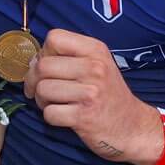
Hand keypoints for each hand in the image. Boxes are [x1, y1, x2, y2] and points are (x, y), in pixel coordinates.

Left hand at [23, 28, 163, 164]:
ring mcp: (90, 92)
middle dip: (34, 80)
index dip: (44, 53)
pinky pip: (49, 113)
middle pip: (43, 66)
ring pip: (42, 89)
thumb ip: (68, 57)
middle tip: (42, 90)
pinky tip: (64, 116)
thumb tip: (32, 61)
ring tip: (56, 103)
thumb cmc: (107, 95)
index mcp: (96, 50)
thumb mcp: (97, 65)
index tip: (48, 68)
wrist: (132, 126)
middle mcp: (95, 67)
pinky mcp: (84, 116)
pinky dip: (51, 117)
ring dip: (42, 100)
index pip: (54, 38)